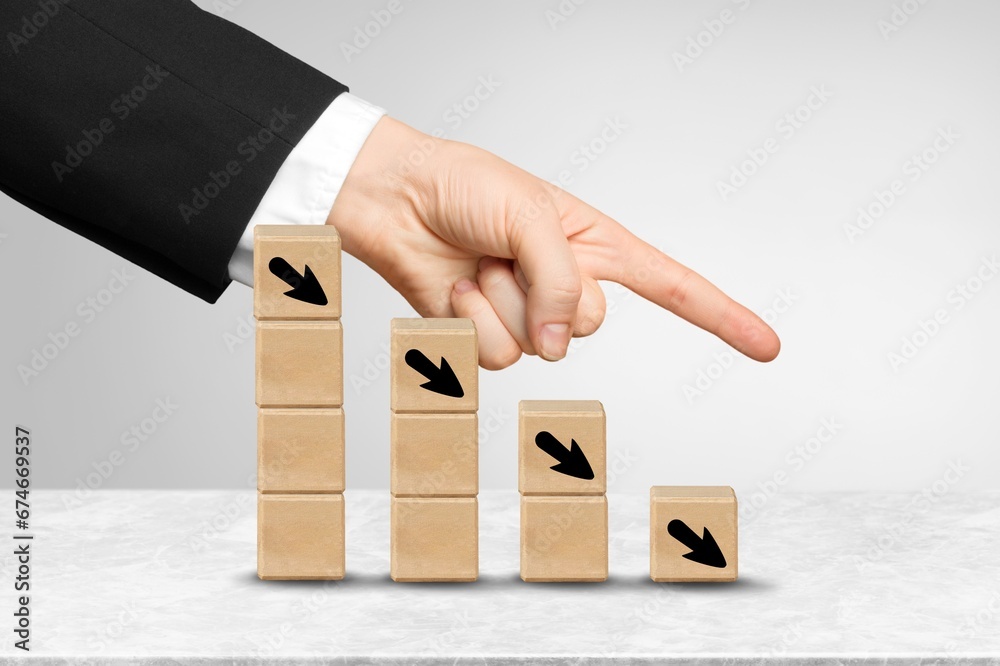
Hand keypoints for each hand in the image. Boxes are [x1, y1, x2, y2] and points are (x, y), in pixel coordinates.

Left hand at [327, 116, 779, 369]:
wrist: (394, 199)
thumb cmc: (463, 185)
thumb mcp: (532, 214)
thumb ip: (563, 279)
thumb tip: (565, 343)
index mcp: (593, 244)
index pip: (672, 285)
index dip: (722, 317)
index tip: (767, 346)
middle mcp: (565, 283)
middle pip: (590, 323)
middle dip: (549, 293)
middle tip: (510, 253)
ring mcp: (526, 313)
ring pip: (540, 344)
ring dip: (502, 301)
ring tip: (477, 261)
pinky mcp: (486, 334)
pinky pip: (497, 355)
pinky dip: (473, 320)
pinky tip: (456, 285)